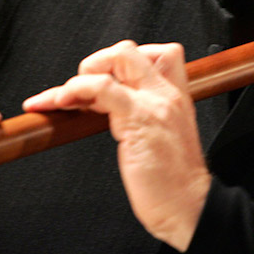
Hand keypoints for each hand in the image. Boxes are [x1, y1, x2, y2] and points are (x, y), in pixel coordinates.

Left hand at [23, 40, 210, 251]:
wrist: (188, 203)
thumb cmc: (174, 177)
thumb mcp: (164, 134)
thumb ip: (145, 111)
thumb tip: (109, 101)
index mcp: (175, 94)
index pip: (158, 52)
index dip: (125, 60)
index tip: (107, 79)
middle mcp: (167, 92)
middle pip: (131, 50)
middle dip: (97, 62)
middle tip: (84, 88)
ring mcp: (154, 103)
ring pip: (118, 58)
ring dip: (83, 74)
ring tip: (66, 97)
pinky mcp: (139, 119)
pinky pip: (104, 88)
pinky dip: (77, 89)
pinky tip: (64, 102)